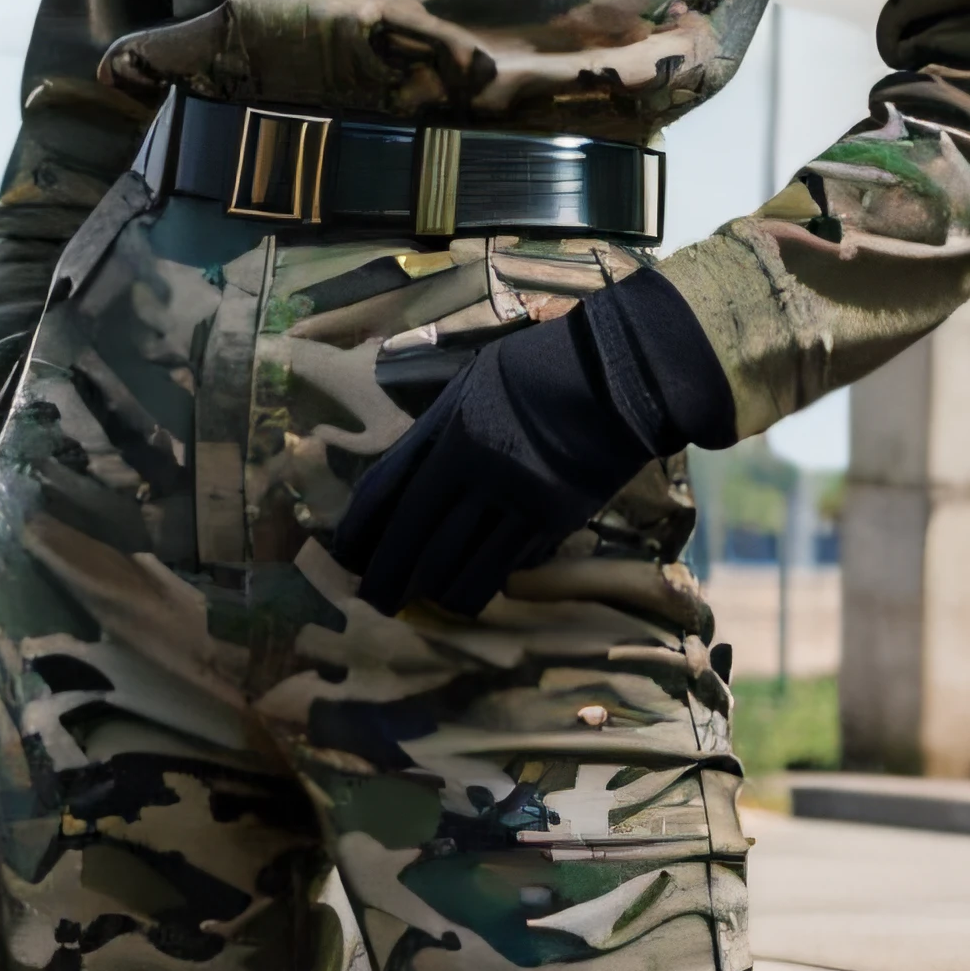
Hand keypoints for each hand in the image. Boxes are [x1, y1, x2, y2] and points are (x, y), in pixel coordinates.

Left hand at [336, 272, 736, 618]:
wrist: (623, 374)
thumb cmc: (538, 370)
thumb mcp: (471, 385)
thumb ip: (436, 435)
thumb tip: (401, 486)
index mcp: (453, 434)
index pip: (388, 497)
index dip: (362, 536)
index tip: (346, 559)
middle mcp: (480, 474)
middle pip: (420, 546)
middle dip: (391, 580)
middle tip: (377, 600)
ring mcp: (520, 503)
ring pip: (466, 572)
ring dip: (439, 592)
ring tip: (427, 599)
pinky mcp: (556, 522)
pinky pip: (511, 566)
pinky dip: (487, 579)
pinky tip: (475, 583)